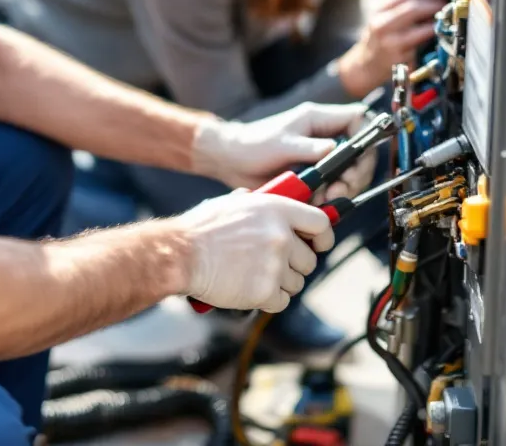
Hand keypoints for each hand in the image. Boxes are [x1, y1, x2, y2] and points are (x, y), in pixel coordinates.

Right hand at [172, 191, 333, 311]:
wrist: (182, 255)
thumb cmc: (202, 229)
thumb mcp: (233, 203)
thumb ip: (260, 206)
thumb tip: (272, 210)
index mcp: (277, 210)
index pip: (321, 223)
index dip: (323, 237)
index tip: (319, 245)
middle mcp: (281, 236)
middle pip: (310, 259)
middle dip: (294, 266)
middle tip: (273, 266)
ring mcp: (275, 265)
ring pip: (296, 283)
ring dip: (281, 284)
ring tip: (256, 278)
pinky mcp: (265, 290)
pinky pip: (281, 301)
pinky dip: (268, 300)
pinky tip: (250, 290)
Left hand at [191, 102, 367, 189]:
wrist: (231, 161)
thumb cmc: (252, 144)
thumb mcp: (280, 144)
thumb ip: (308, 147)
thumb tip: (333, 149)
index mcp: (319, 119)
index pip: (358, 119)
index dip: (364, 137)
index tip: (356, 160)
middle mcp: (324, 137)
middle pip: (359, 152)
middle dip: (355, 173)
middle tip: (340, 189)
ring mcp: (320, 157)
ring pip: (348, 173)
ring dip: (342, 189)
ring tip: (325, 200)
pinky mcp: (314, 175)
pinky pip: (332, 186)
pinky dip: (329, 198)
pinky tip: (317, 204)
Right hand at [338, 0, 446, 97]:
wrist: (366, 64)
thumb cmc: (381, 36)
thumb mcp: (384, 15)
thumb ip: (403, 2)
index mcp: (377, 8)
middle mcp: (380, 23)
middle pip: (412, 6)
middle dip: (434, 3)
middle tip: (445, 3)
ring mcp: (388, 41)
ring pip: (418, 25)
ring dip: (436, 19)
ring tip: (443, 16)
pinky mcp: (398, 57)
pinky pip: (421, 43)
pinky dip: (432, 36)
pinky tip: (437, 32)